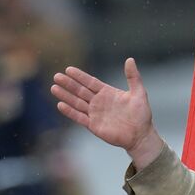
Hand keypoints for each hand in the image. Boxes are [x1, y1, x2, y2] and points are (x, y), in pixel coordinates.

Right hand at [51, 59, 166, 168]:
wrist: (140, 135)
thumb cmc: (141, 115)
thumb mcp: (139, 93)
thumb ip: (133, 77)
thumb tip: (130, 60)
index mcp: (107, 93)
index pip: (90, 82)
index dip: (79, 76)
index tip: (68, 69)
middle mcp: (98, 102)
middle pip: (80, 91)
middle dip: (68, 84)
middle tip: (56, 76)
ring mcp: (95, 114)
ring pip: (77, 103)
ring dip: (65, 96)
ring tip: (53, 88)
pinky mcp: (93, 126)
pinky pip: (79, 117)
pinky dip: (70, 112)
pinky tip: (60, 105)